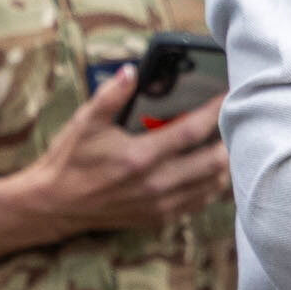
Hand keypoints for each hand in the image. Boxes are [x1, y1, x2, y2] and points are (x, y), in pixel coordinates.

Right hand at [0, 82, 232, 256]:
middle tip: (234, 121)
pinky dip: (212, 186)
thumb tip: (130, 71)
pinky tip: (212, 170)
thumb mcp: (85, 122)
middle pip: (213, 163)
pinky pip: (200, 203)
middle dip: (229, 140)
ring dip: (224, 164)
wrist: (56, 204)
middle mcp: (155, 184)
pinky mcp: (160, 218)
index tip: (226, 96)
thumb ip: (110, 95)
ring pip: (212, 186)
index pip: (191, 132)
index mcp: (139, 157)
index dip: (214, 112)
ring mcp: (160, 205)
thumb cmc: (70, 160)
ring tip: (226, 143)